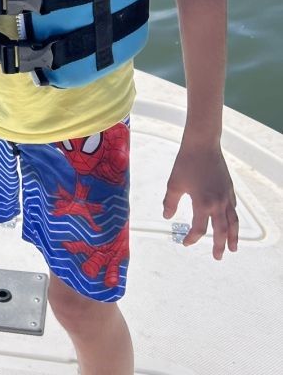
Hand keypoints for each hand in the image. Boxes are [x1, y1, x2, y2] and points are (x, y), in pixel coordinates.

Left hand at [162, 141, 238, 258]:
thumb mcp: (174, 184)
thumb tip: (167, 216)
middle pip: (221, 231)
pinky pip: (233, 209)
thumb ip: (170, 202)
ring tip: (233, 247)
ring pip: (233, 222)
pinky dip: (233, 219)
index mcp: (203, 204)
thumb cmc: (186, 163)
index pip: (199, 229)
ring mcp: (226, 196)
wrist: (202, 145)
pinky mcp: (229, 189)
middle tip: (218, 257)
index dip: (192, 238)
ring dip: (233, 237)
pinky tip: (231, 222)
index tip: (185, 243)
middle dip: (219, 246)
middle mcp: (218, 203)